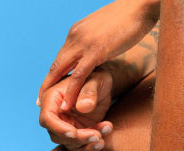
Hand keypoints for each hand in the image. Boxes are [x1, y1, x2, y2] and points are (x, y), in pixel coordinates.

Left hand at [37, 0, 159, 110]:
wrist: (144, 3)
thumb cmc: (131, 17)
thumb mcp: (105, 31)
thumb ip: (94, 43)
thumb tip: (95, 53)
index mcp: (77, 32)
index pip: (60, 57)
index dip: (53, 74)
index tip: (46, 87)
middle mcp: (75, 36)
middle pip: (55, 65)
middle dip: (46, 84)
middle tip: (40, 101)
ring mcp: (84, 43)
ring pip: (62, 70)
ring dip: (53, 90)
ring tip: (49, 107)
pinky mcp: (95, 50)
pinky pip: (78, 75)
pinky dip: (71, 91)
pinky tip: (68, 104)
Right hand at [39, 69, 114, 150]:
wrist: (103, 87)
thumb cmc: (98, 79)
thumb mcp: (97, 80)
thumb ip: (89, 91)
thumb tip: (83, 107)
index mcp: (52, 98)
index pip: (47, 118)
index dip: (58, 128)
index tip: (75, 133)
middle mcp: (54, 114)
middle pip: (57, 135)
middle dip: (77, 138)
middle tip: (97, 135)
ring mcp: (62, 126)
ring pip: (67, 143)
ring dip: (86, 142)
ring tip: (106, 130)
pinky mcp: (72, 134)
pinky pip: (76, 147)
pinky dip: (89, 147)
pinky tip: (102, 141)